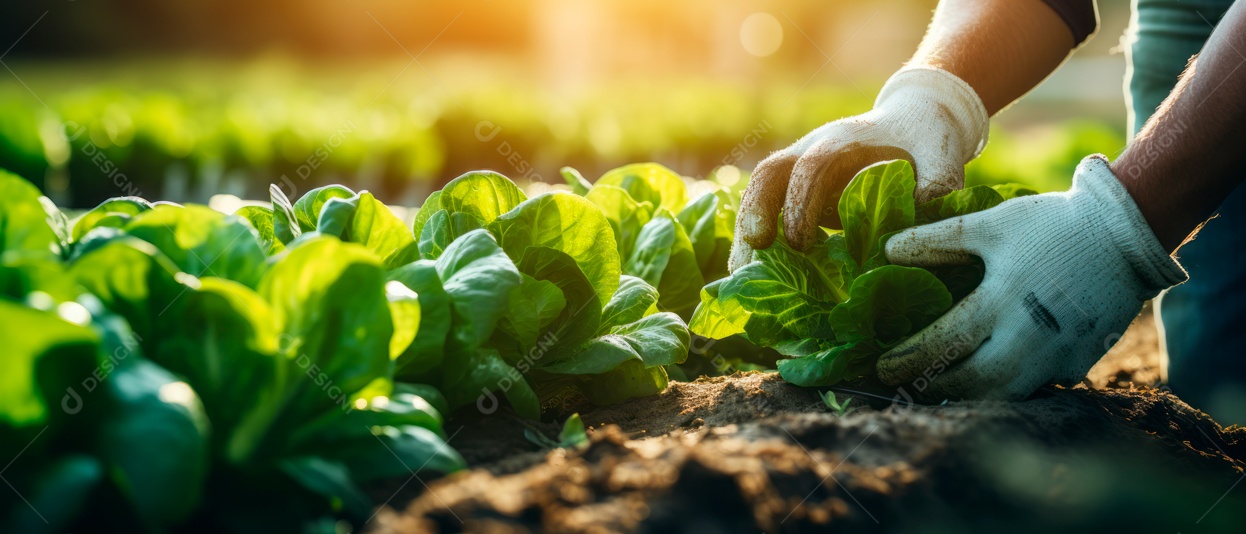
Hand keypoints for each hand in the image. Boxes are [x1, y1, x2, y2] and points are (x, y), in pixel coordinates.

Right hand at [729, 67, 989, 270]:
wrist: (914, 119)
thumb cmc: (927, 139)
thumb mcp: (942, 154)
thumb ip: (937, 183)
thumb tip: (919, 223)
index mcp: (844, 140)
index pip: (811, 167)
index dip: (800, 203)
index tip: (798, 243)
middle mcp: (812, 150)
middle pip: (770, 173)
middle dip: (757, 210)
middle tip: (753, 251)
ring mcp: (800, 170)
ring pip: (761, 191)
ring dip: (746, 229)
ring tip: (738, 272)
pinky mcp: (799, 191)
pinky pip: (768, 209)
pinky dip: (756, 240)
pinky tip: (751, 274)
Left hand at [876, 156, 1186, 400]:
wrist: (1125, 235)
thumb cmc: (1051, 225)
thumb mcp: (990, 225)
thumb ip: (937, 240)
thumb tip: (887, 251)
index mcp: (1003, 299)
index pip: (944, 342)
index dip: (909, 358)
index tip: (882, 366)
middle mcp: (1030, 336)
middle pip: (972, 381)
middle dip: (933, 388)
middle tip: (903, 387)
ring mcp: (1058, 355)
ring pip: (1003, 396)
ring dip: (966, 397)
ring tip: (936, 392)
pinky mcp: (1077, 363)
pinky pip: (1034, 388)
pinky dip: (1003, 391)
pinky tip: (981, 385)